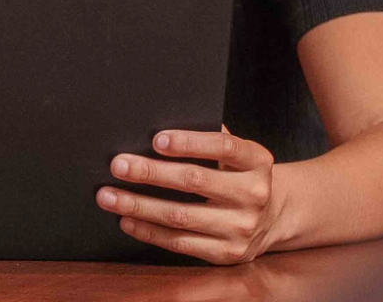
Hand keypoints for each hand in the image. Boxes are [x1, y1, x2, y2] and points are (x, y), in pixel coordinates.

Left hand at [98, 128, 286, 264]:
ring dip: (139, 205)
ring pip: (181, 216)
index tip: (156, 139)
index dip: (189, 142)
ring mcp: (242, 227)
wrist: (273, 216)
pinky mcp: (227, 253)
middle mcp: (254, 194)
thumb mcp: (237, 154)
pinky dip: (149, 231)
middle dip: (150, 173)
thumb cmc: (239, 175)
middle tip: (117, 165)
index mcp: (258, 161)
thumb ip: (208, 139)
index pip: (224, 147)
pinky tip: (127, 220)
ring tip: (108, 196)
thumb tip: (157, 128)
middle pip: (195, 180)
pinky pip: (180, 242)